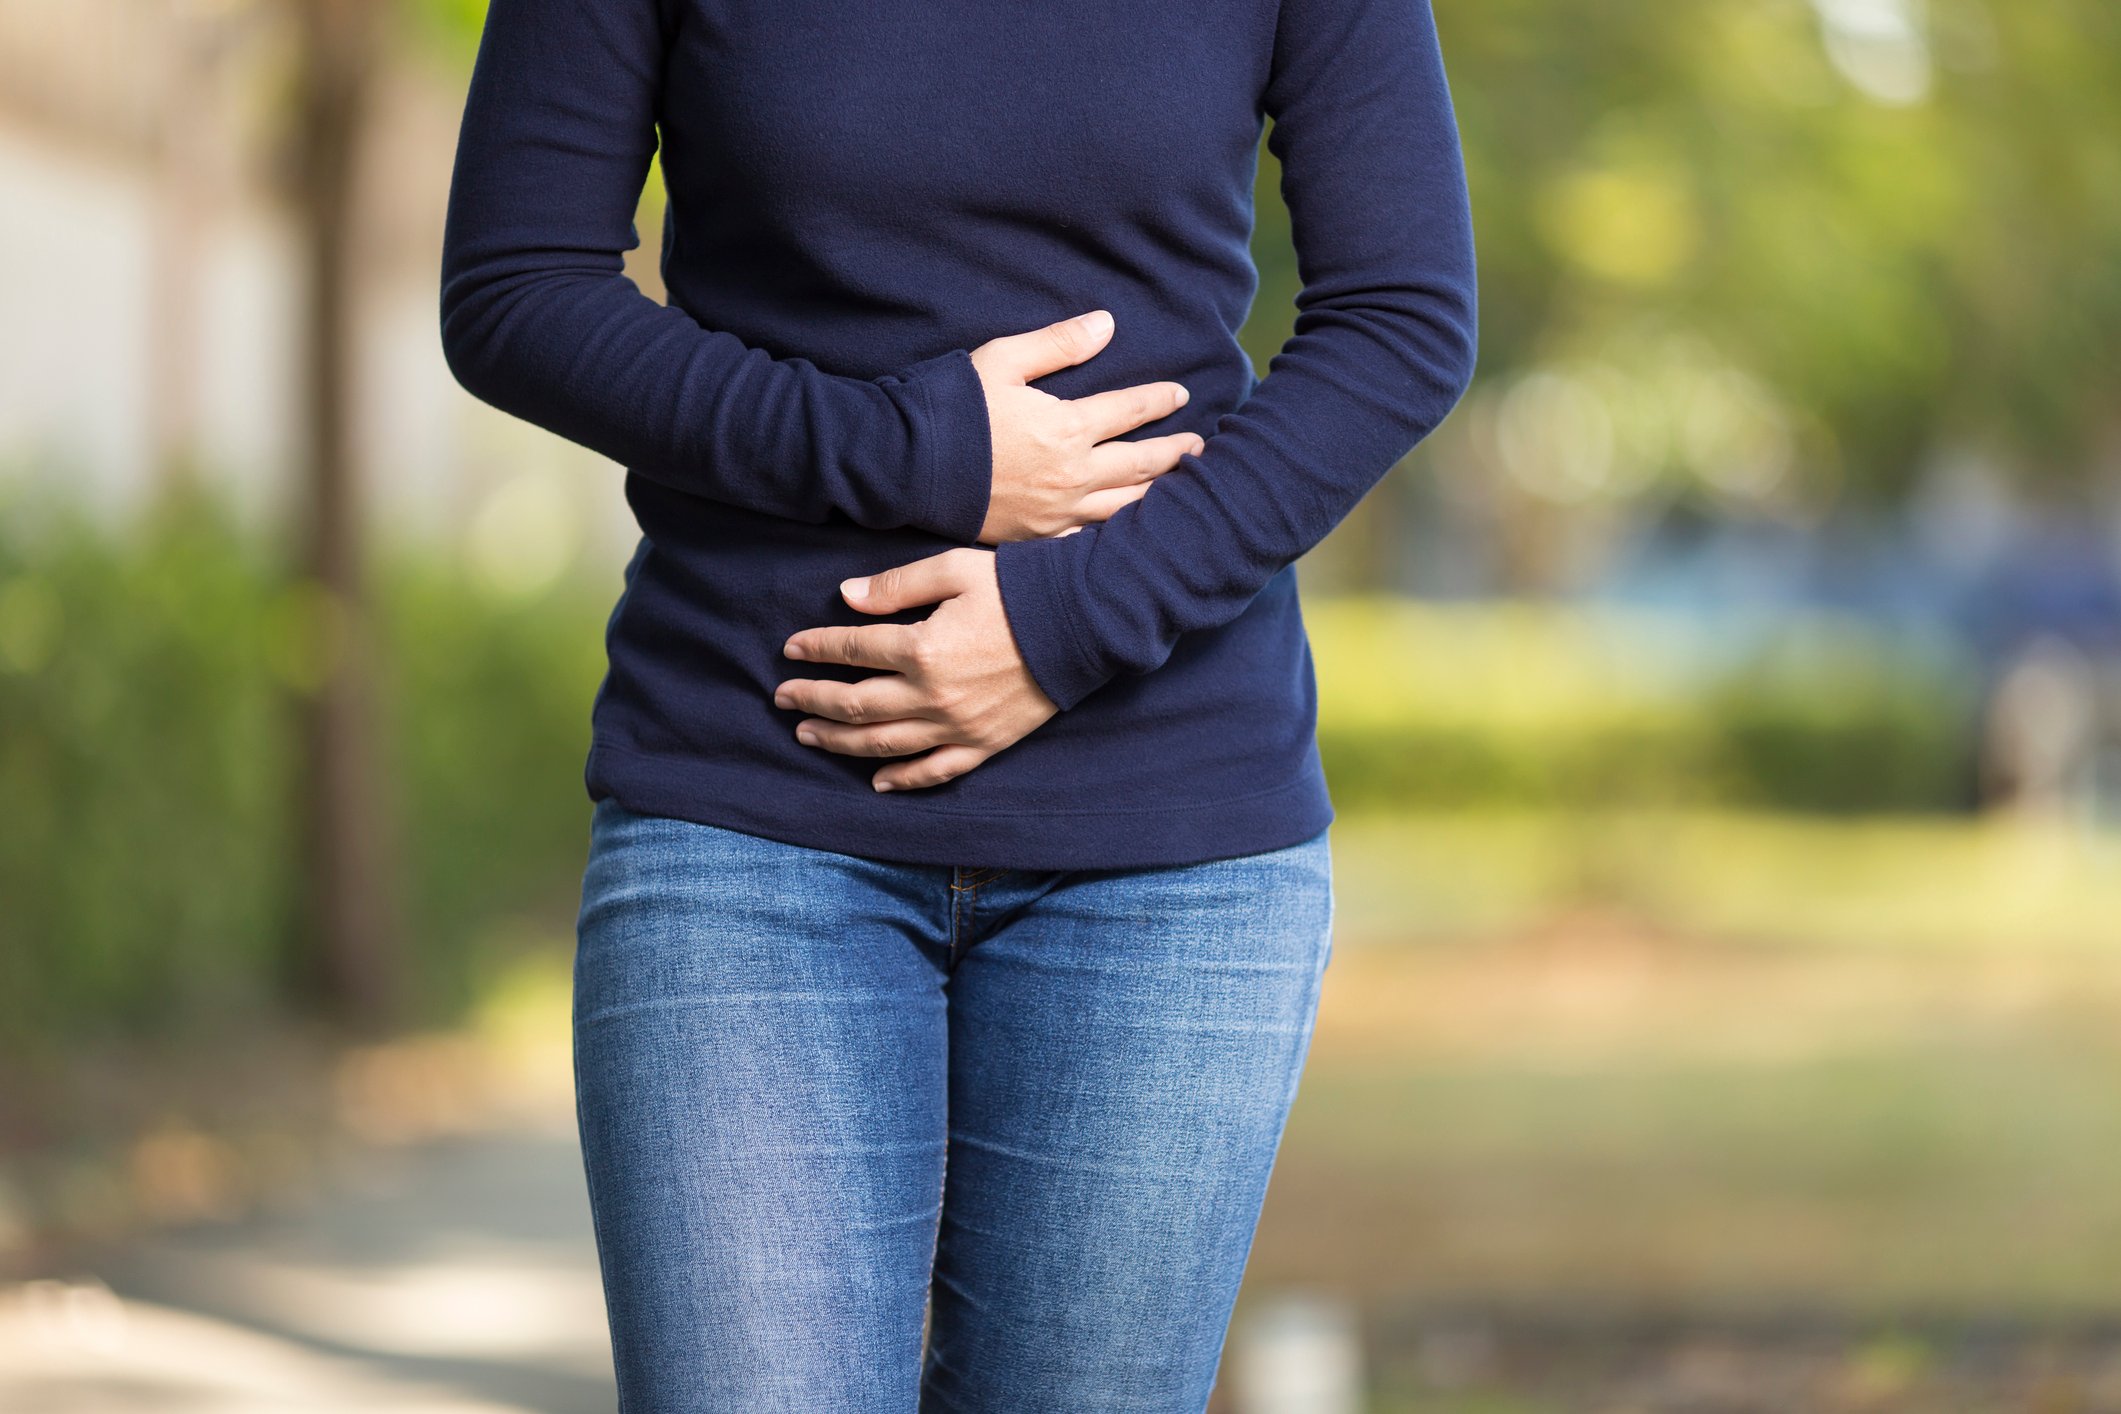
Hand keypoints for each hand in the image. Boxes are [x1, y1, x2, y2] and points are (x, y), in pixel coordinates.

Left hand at [774, 548, 1057, 791]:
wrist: (1084, 624)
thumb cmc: (1019, 588)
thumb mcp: (955, 570)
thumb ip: (898, 586)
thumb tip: (846, 596)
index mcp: (922, 648)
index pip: (853, 650)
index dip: (817, 649)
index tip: (792, 648)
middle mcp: (933, 695)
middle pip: (857, 704)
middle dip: (814, 700)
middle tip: (784, 697)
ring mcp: (958, 726)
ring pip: (885, 744)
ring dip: (840, 742)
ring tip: (808, 735)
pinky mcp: (984, 743)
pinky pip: (936, 771)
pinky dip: (903, 780)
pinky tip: (877, 781)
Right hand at [972, 310, 1205, 542]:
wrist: (907, 467)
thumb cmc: (952, 409)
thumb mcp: (1003, 361)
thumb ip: (1058, 344)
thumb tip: (1107, 324)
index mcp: (1067, 428)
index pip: (1129, 411)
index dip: (1158, 400)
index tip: (1180, 395)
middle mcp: (1072, 475)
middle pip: (1140, 463)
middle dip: (1175, 453)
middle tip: (1200, 448)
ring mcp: (1057, 512)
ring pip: (1126, 506)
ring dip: (1159, 494)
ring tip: (1183, 488)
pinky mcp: (1038, 538)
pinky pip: (1093, 538)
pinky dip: (1122, 532)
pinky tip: (1135, 529)